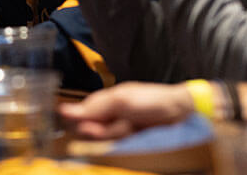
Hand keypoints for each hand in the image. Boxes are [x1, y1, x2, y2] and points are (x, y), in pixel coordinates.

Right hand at [58, 81, 194, 139]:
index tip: (90, 126)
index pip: (83, 113)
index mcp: (106, 101)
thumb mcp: (120, 100)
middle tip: (122, 123)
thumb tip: (66, 111)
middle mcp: (110, 115)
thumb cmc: (151, 100)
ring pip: (106, 140)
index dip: (83, 121)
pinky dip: (125, 141)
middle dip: (104, 130)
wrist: (180, 113)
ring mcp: (120, 129)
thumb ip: (94, 107)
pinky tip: (135, 134)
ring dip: (117, 135)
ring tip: (132, 126)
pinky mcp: (129, 141)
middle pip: (93, 130)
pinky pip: (118, 146)